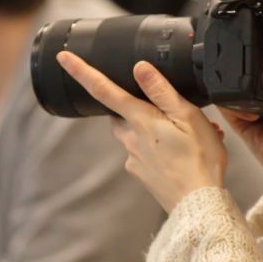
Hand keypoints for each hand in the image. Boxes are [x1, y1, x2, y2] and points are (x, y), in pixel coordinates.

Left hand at [56, 54, 226, 212]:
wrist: (199, 204)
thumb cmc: (199, 158)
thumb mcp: (188, 117)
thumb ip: (161, 91)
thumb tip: (139, 67)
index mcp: (140, 120)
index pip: (103, 90)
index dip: (82, 72)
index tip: (63, 58)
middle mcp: (131, 138)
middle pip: (119, 113)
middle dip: (133, 105)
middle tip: (167, 107)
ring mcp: (134, 158)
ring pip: (134, 133)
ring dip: (152, 128)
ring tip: (187, 132)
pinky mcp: (142, 174)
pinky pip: (144, 153)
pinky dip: (160, 148)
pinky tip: (182, 151)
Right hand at [218, 21, 262, 175]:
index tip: (262, 32)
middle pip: (255, 76)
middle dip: (247, 62)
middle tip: (245, 48)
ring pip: (239, 92)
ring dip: (235, 81)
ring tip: (243, 73)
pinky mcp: (251, 133)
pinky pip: (232, 113)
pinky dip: (231, 103)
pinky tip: (247, 103)